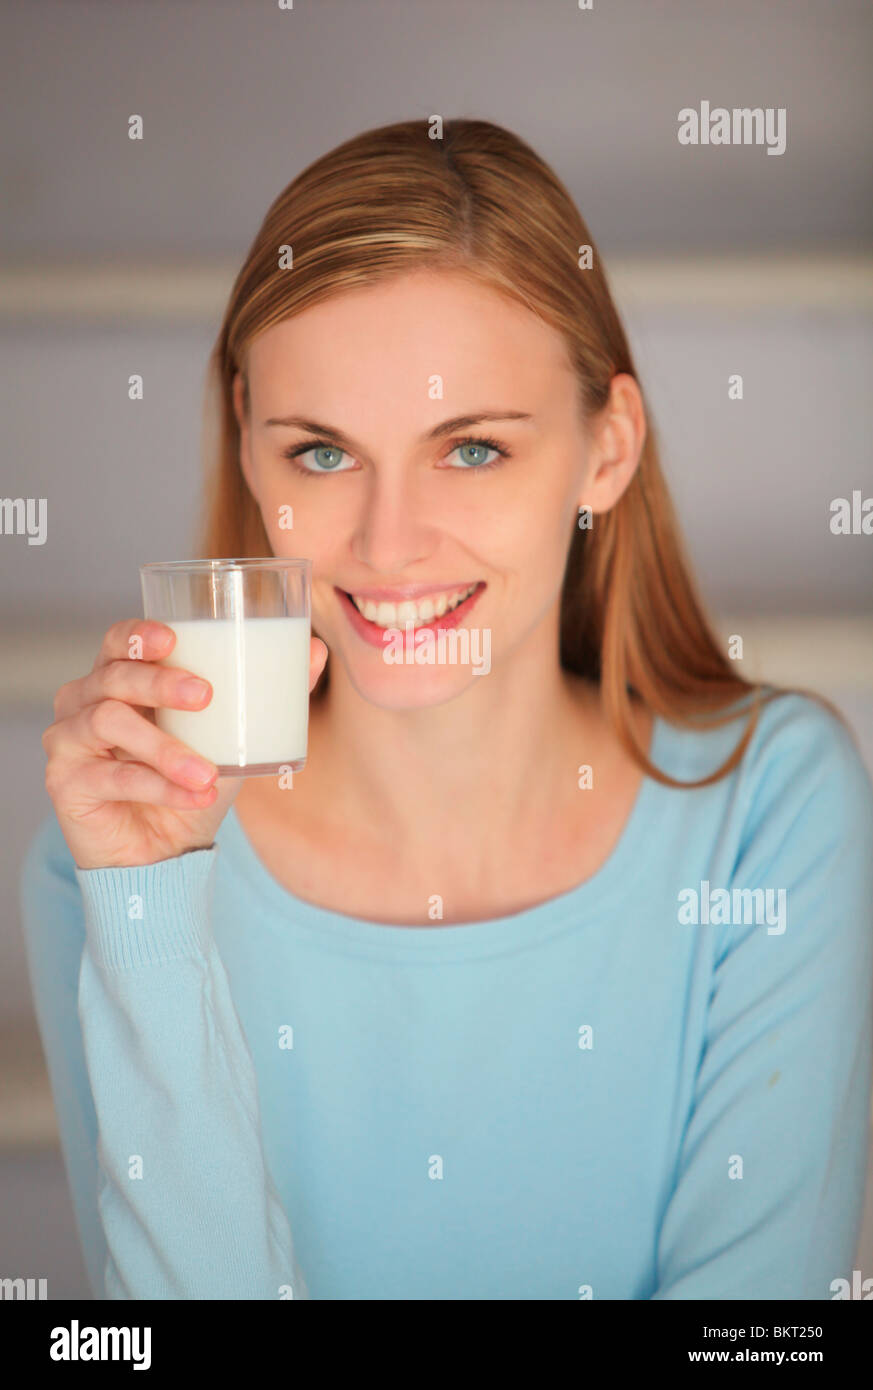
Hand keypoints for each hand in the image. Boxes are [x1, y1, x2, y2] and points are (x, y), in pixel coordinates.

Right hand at [42, 618, 327, 869]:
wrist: (163, 853)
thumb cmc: (191, 781)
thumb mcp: (234, 737)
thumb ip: (269, 695)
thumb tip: (316, 651)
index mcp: (120, 679)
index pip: (119, 640)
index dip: (139, 633)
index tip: (174, 638)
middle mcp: (84, 701)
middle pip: (113, 675)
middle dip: (159, 681)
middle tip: (205, 696)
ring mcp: (67, 740)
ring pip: (108, 721)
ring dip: (164, 746)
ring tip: (207, 771)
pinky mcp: (65, 782)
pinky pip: (110, 775)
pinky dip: (157, 785)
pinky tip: (195, 794)